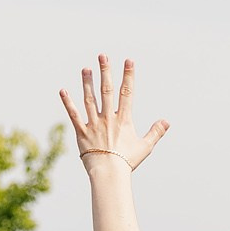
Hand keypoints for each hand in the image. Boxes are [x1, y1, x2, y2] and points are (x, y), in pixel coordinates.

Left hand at [59, 56, 167, 170]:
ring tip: (86, 69)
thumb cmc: (127, 162)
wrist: (109, 175)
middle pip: (107, 90)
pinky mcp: (82, 133)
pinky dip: (68, 103)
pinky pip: (74, 115)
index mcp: (124, 120)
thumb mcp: (145, 147)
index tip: (128, 61)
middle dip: (105, 72)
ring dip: (87, 83)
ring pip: (90, 99)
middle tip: (103, 56)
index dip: (128, 76)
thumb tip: (166, 121)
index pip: (127, 93)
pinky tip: (63, 91)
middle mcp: (108, 118)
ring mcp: (94, 124)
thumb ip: (155, 132)